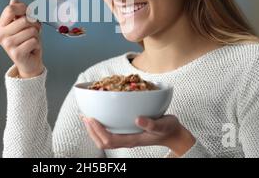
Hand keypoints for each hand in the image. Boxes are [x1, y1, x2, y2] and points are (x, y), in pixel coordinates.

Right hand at [0, 0, 42, 77]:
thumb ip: (19, 12)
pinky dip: (37, 44)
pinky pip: (34, 41)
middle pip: (24, 20)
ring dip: (37, 35)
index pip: (11, 9)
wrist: (30, 62)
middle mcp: (1, 35)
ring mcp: (7, 44)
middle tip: (33, 32)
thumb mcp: (24, 24)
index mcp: (1, 26)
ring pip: (31, 31)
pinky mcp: (16, 53)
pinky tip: (32, 49)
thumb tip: (14, 0)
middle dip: (34, 24)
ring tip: (32, 41)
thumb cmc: (27, 41)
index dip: (24, 9)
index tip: (29, 14)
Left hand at [81, 115, 195, 156]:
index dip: (98, 130)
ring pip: (104, 139)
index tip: (91, 118)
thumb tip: (137, 119)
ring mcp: (126, 137)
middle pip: (103, 142)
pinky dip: (101, 126)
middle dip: (91, 130)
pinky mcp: (127, 132)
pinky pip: (110, 133)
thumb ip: (151, 123)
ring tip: (87, 117)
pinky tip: (99, 117)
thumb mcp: (163, 124)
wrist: (173, 133)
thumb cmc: (168, 128)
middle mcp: (127, 140)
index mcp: (133, 140)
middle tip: (84, 116)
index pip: (109, 140)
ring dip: (94, 129)